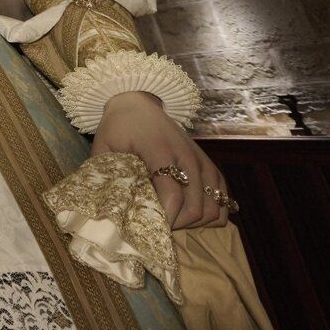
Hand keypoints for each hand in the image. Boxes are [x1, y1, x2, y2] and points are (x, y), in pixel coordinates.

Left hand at [93, 91, 229, 229]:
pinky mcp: (212, 168)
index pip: (173, 196)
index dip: (163, 218)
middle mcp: (188, 157)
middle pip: (195, 208)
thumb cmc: (119, 127)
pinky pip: (224, 203)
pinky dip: (210, 215)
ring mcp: (203, 163)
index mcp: (160, 151)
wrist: (139, 103)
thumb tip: (109, 208)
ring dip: (194, 222)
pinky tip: (188, 212)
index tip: (147, 225)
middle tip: (155, 224)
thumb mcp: (104, 147)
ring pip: (213, 210)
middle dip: (176, 224)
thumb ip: (107, 175)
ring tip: (170, 218)